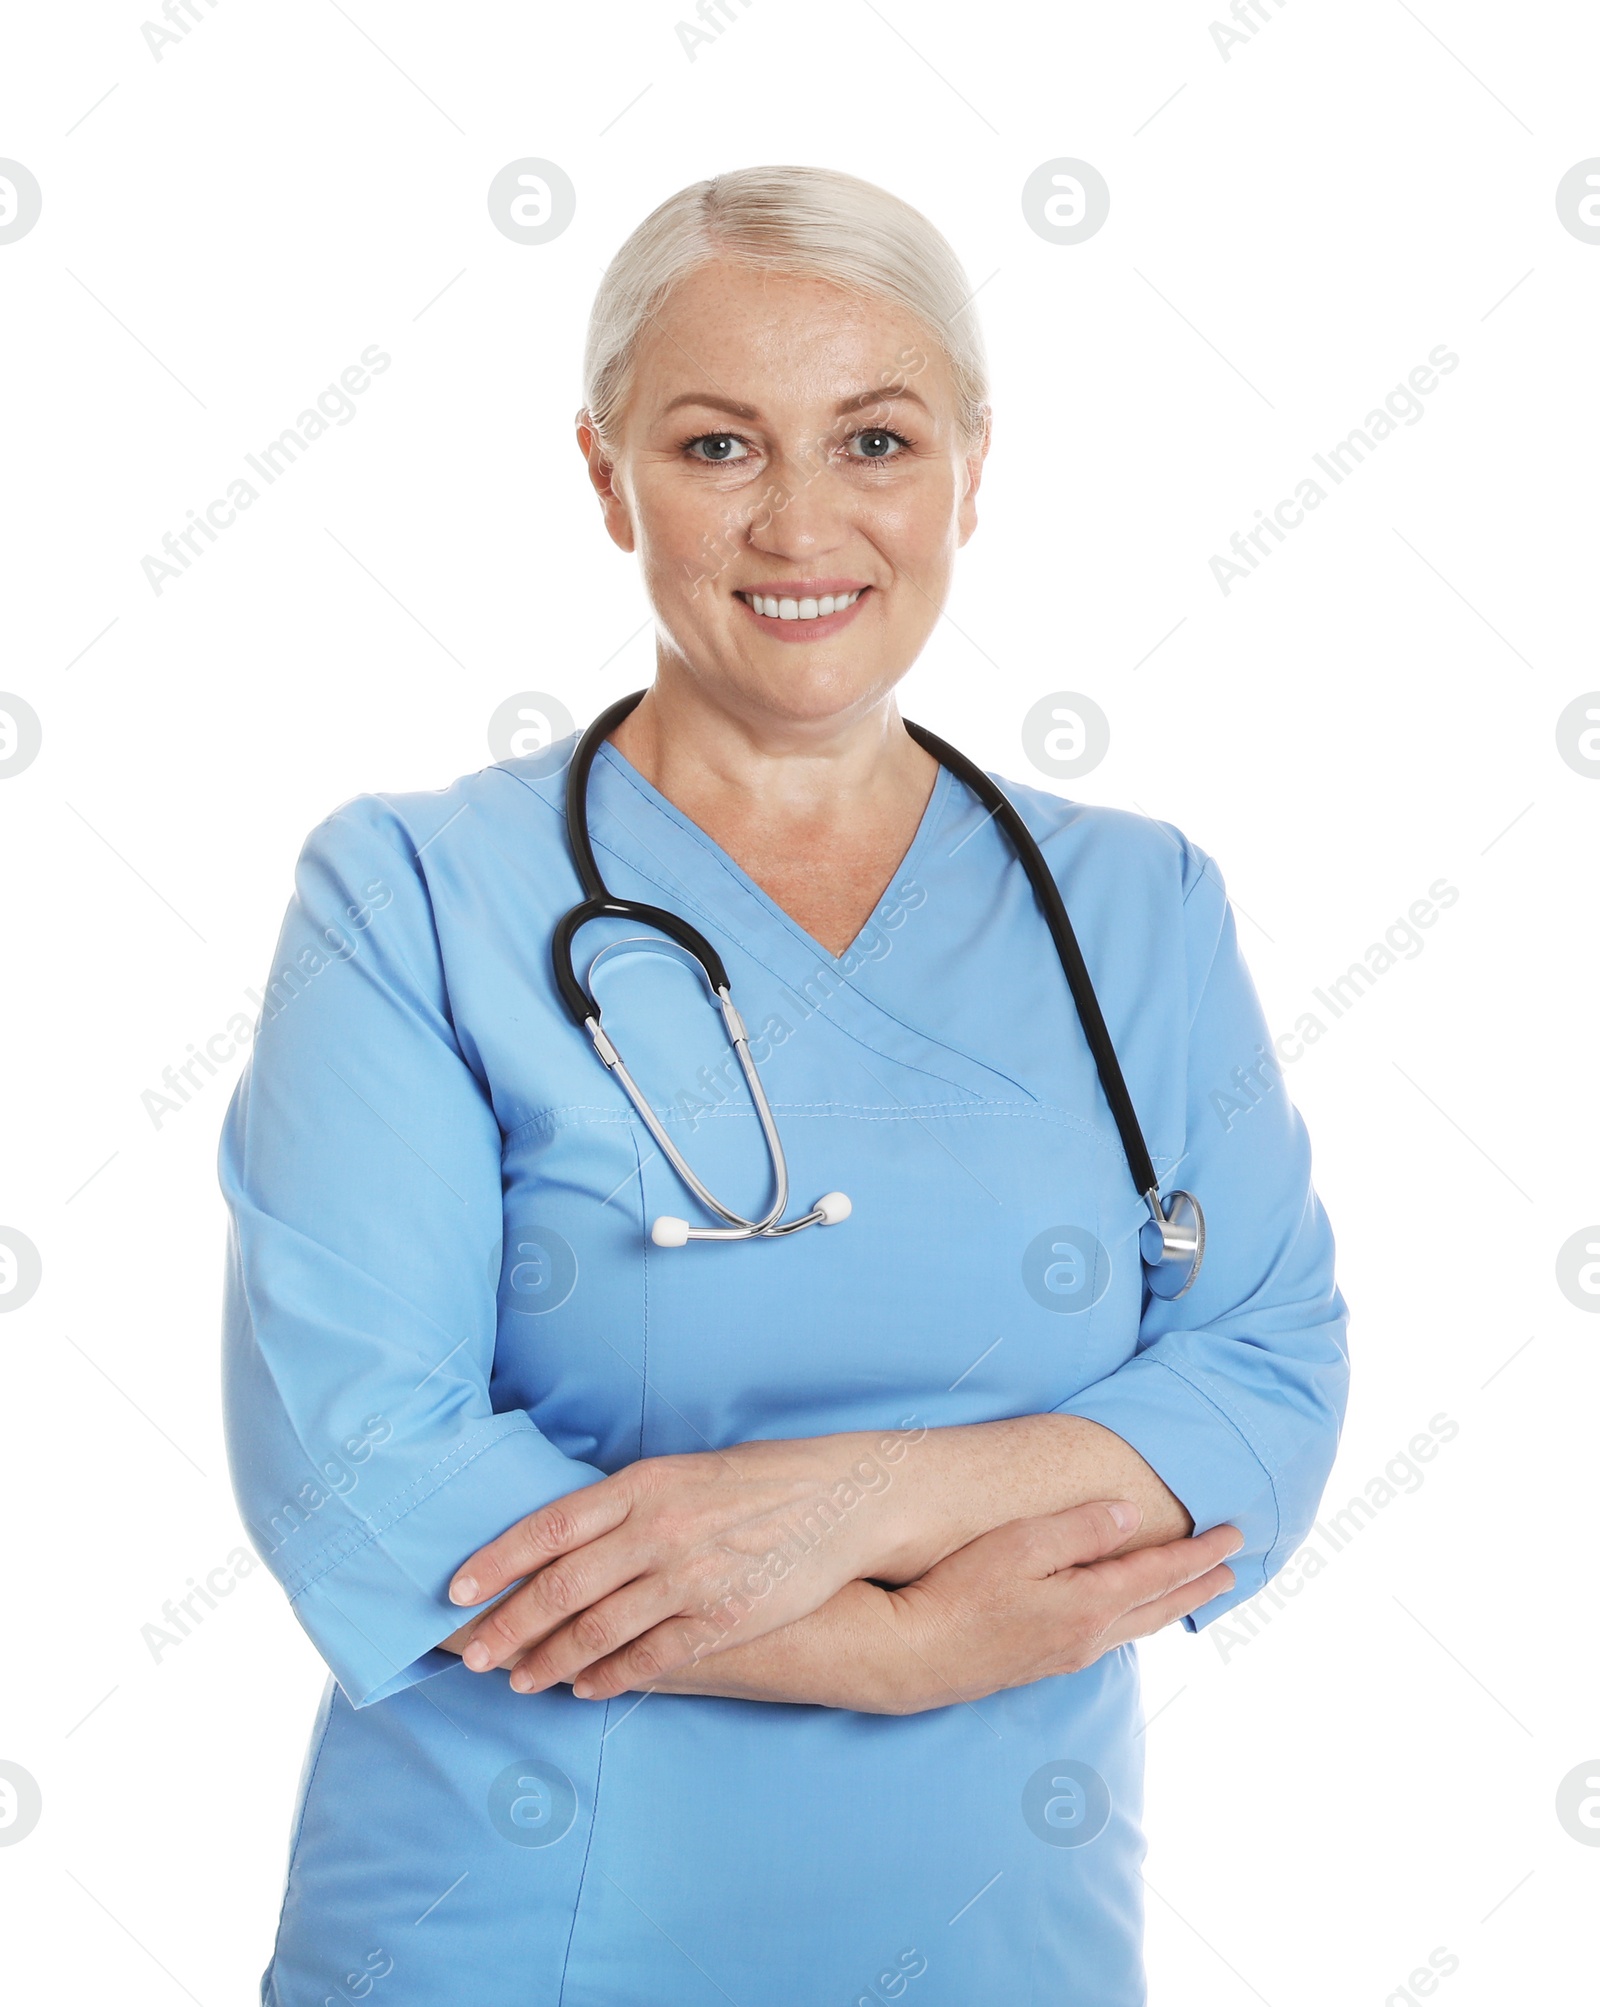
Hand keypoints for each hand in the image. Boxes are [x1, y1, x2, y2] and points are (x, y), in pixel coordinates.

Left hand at [444, 1427, 929, 1697]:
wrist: (843, 1499)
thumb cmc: (759, 1479)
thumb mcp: (684, 1471)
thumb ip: (626, 1503)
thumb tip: (564, 1532)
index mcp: (643, 1486)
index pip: (548, 1527)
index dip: (496, 1562)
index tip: (455, 1591)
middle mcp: (659, 1530)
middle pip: (561, 1587)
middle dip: (508, 1626)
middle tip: (470, 1654)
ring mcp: (690, 1578)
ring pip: (597, 1630)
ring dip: (548, 1660)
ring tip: (518, 1679)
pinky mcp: (723, 1618)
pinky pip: (650, 1658)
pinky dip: (608, 1677)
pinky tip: (583, 1689)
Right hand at [874, 1501, 1241, 1711]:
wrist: (911, 1657)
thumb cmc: (959, 1593)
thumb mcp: (1020, 1544)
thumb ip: (1079, 1529)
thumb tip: (1129, 1515)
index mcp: (1089, 1604)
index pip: (1160, 1573)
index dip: (1199, 1553)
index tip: (1234, 1536)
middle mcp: (1088, 1636)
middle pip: (1158, 1606)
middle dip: (1198, 1584)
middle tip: (1233, 1569)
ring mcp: (1065, 1655)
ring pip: (1135, 1626)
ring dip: (1169, 1604)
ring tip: (1191, 1590)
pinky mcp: (1042, 1662)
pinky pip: (1110, 1636)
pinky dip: (1136, 1618)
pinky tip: (1127, 1616)